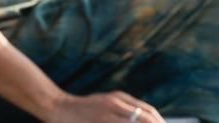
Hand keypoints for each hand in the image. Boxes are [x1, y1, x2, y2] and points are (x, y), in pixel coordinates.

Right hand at [48, 92, 164, 122]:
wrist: (59, 108)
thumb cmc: (85, 108)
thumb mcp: (107, 103)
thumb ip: (123, 109)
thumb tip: (143, 116)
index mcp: (120, 98)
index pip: (147, 111)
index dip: (159, 121)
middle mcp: (116, 103)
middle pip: (144, 117)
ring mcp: (108, 112)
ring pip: (133, 121)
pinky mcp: (101, 120)